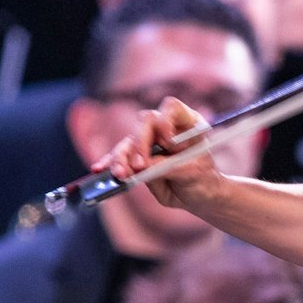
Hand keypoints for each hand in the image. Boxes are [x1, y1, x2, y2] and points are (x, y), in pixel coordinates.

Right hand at [93, 97, 224, 211]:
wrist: (199, 195)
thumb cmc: (203, 180)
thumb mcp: (192, 173)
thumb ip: (168, 166)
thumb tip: (141, 166)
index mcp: (187, 123)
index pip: (171, 108)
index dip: (166, 121)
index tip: (169, 142)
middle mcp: (165, 127)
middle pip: (144, 123)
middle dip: (139, 144)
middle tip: (139, 165)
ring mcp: (149, 141)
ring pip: (129, 142)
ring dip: (121, 158)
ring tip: (120, 174)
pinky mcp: (136, 156)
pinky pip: (120, 156)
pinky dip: (110, 163)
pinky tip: (100, 169)